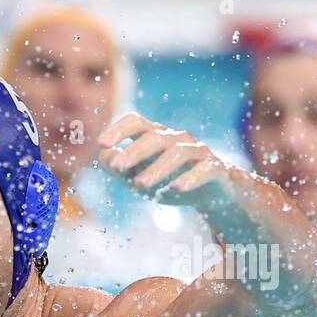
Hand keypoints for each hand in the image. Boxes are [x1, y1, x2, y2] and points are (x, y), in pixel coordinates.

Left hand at [99, 112, 232, 207]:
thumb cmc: (170, 180)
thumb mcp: (139, 175)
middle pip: (155, 137)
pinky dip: (191, 178)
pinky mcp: (215, 168)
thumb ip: (120, 167)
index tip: (101, 143)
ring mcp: (198, 151)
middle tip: (117, 168)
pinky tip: (177, 188)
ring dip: (157, 168)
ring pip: (177, 153)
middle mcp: (177, 139)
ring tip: (139, 185)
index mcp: (156, 136)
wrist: (213, 193)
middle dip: (134, 152)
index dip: (119, 130)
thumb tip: (104, 156)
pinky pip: (204, 169)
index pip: (137, 123)